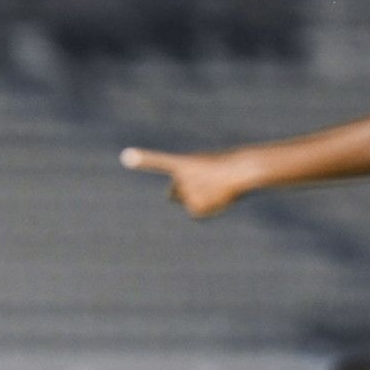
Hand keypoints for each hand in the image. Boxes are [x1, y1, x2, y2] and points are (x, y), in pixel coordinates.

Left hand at [120, 147, 252, 217]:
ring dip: (202, 200)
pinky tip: (218, 199)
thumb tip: (187, 196)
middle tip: (205, 184)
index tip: (127, 156)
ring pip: (189, 203)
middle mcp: (180, 178)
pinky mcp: (194, 205)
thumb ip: (190, 180)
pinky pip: (197, 213)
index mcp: (182, 163)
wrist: (242, 171)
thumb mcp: (205, 168)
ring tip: (216, 189)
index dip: (142, 159)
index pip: (158, 161)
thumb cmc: (225, 167)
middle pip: (174, 194)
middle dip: (185, 194)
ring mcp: (187, 192)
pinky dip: (208, 210)